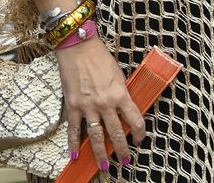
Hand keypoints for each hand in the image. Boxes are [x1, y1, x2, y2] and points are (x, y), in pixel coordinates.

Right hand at [55, 37, 145, 169]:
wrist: (78, 46)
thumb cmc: (99, 57)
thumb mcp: (118, 74)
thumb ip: (122, 93)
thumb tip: (125, 110)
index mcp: (120, 94)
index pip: (135, 120)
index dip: (139, 133)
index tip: (139, 140)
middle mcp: (105, 103)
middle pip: (116, 133)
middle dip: (122, 150)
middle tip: (126, 162)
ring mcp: (88, 106)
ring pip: (96, 137)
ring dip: (101, 154)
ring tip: (104, 167)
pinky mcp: (73, 106)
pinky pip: (74, 130)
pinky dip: (74, 144)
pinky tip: (76, 155)